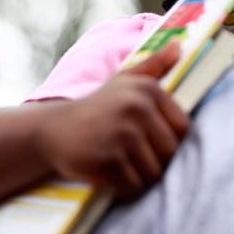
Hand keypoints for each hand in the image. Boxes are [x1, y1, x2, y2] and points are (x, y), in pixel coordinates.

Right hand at [35, 42, 188, 198]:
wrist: (51, 129)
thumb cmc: (97, 106)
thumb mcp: (124, 80)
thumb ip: (155, 64)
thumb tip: (180, 44)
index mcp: (147, 90)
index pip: (182, 128)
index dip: (168, 139)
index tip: (149, 138)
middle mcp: (136, 109)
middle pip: (169, 153)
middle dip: (154, 160)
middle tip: (131, 154)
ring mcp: (121, 135)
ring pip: (153, 173)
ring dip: (139, 176)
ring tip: (121, 164)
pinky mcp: (106, 161)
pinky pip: (133, 187)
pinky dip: (124, 188)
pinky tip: (110, 175)